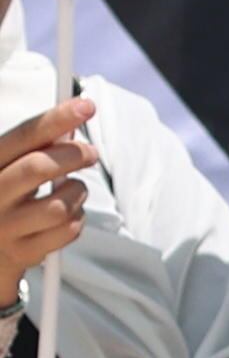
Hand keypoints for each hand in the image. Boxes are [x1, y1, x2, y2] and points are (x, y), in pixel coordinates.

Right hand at [0, 99, 95, 283]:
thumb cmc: (5, 196)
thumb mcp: (11, 166)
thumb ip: (36, 146)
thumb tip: (72, 122)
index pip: (22, 137)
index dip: (55, 119)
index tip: (85, 106)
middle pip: (38, 167)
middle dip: (73, 155)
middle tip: (90, 153)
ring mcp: (4, 226)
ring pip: (58, 205)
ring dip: (77, 193)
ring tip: (73, 191)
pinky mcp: (22, 252)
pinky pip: (67, 231)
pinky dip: (77, 220)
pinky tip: (68, 216)